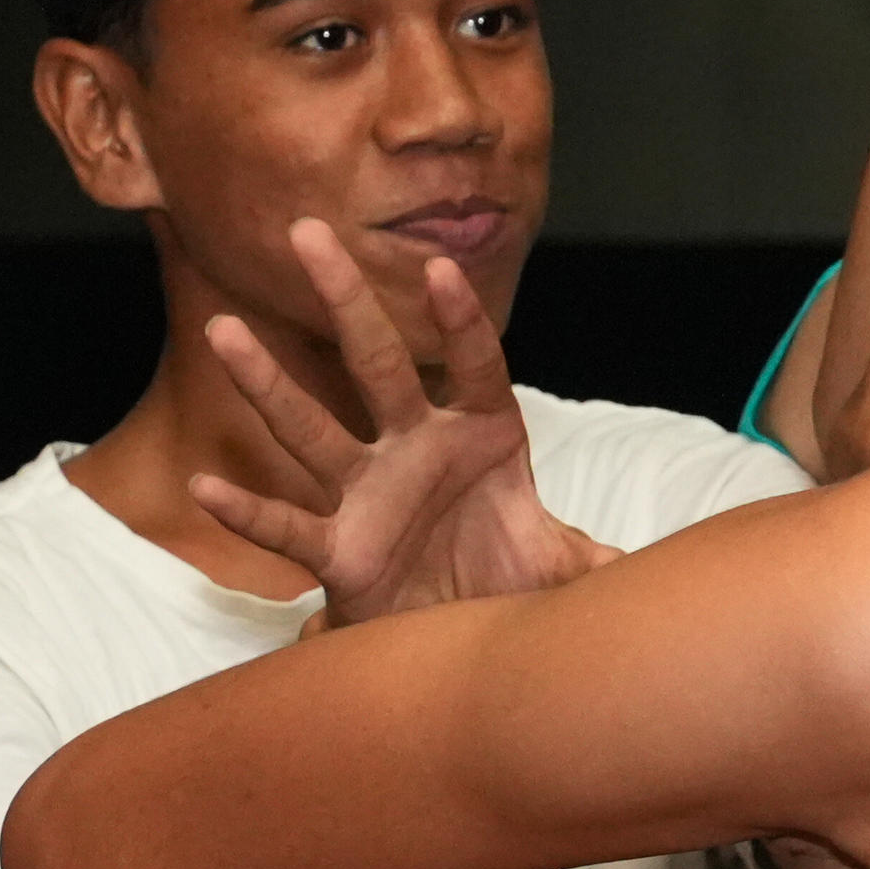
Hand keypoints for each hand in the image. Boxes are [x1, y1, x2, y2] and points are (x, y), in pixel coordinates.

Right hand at [192, 221, 612, 623]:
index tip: (442, 270)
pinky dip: (249, 510)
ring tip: (224, 330)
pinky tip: (207, 486)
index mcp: (479, 438)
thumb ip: (603, 551)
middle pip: (376, 365)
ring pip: (313, 429)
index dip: (460, 325)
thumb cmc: (503, 580)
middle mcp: (414, 450)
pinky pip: (289, 526)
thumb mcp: (562, 564)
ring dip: (269, 383)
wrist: (460, 635)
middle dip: (346, 301)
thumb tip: (662, 556)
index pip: (475, 367)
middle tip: (307, 232)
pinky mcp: (339, 551)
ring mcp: (369, 494)